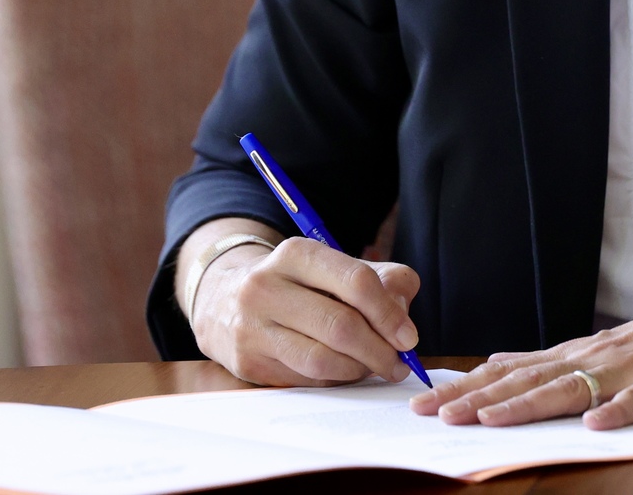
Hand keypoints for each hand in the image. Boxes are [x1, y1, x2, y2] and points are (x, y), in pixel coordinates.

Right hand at [189, 235, 421, 386]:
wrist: (224, 300)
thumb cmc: (298, 284)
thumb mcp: (336, 267)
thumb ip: (383, 282)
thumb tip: (403, 322)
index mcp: (296, 253)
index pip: (356, 283)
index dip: (389, 314)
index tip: (408, 337)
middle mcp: (266, 286)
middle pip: (341, 327)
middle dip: (380, 351)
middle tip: (398, 363)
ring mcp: (252, 326)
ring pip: (322, 360)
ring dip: (359, 370)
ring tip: (373, 367)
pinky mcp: (247, 362)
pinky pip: (305, 379)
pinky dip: (334, 379)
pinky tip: (343, 371)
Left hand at [410, 277, 632, 429]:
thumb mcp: (603, 345)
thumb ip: (554, 359)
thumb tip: (497, 362)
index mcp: (582, 353)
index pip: (514, 371)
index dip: (470, 387)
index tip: (426, 401)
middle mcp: (597, 358)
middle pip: (528, 381)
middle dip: (478, 399)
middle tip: (433, 414)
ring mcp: (631, 370)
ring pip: (570, 389)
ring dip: (527, 406)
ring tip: (488, 420)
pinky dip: (619, 412)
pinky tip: (597, 425)